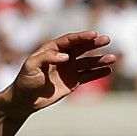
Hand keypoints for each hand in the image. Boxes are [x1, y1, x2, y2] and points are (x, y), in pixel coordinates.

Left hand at [1, 31, 117, 114]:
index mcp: (51, 50)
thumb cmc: (25, 81)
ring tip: (112, 58)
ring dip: (100, 60)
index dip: (81, 37)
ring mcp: (68, 69)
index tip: (93, 34)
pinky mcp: (72, 82)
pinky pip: (88, 75)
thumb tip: (66, 56)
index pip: (69, 40)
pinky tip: (108, 70)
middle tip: (107, 40)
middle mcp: (62, 57)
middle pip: (81, 48)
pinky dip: (98, 73)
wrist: (23, 100)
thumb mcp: (31, 67)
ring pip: (87, 62)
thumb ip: (47, 58)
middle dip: (94, 44)